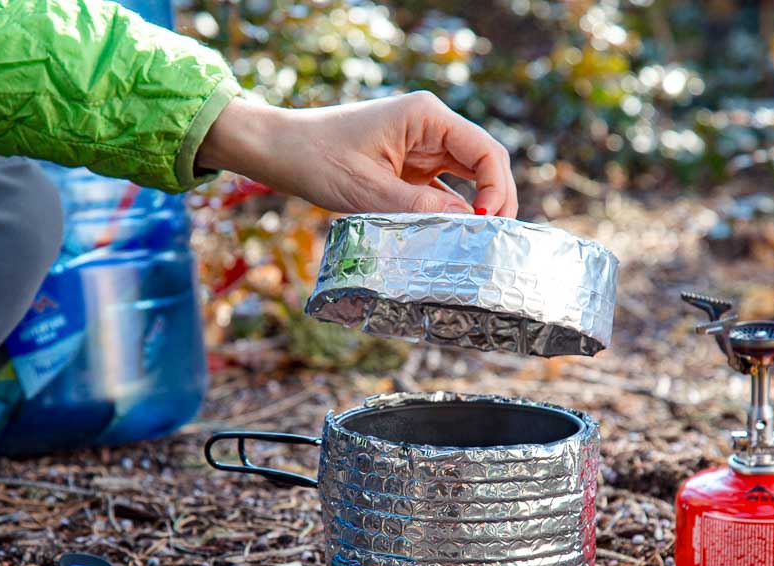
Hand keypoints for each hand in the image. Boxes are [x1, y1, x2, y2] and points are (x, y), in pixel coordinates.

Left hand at [197, 92, 517, 217]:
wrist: (278, 151)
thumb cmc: (316, 159)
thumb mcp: (368, 190)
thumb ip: (420, 207)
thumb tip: (468, 225)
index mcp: (426, 116)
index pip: (485, 151)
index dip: (495, 188)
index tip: (483, 222)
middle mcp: (430, 126)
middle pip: (485, 162)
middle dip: (495, 199)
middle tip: (492, 239)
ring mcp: (422, 146)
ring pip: (470, 176)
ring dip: (477, 206)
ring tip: (477, 241)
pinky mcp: (410, 166)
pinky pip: (445, 188)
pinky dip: (453, 211)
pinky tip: (453, 235)